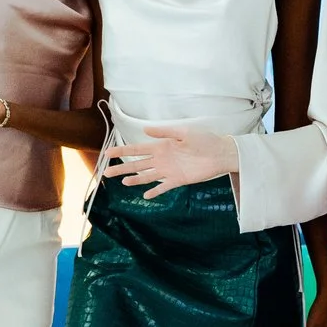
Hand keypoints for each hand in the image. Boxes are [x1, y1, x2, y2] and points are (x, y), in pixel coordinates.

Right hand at [99, 125, 237, 196]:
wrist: (220, 153)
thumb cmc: (204, 139)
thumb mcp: (184, 132)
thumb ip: (164, 132)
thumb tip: (145, 130)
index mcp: (161, 146)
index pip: (137, 149)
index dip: (122, 151)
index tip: (107, 154)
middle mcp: (162, 159)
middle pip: (138, 164)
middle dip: (122, 168)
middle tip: (106, 173)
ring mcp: (169, 171)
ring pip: (147, 176)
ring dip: (135, 179)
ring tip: (123, 182)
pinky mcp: (178, 180)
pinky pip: (163, 187)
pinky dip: (154, 191)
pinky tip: (145, 196)